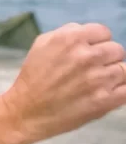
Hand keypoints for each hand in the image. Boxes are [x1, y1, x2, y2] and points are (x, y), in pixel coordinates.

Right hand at [2, 22, 125, 142]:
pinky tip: (107, 92)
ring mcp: (98, 79)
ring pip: (124, 69)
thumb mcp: (41, 44)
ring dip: (112, 75)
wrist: (27, 111)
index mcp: (70, 39)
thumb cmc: (34, 76)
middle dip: (105, 58)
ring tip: (95, 83)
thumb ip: (68, 32)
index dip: (96, 42)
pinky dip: (120, 89)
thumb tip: (90, 33)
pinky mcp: (106, 100)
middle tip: (90, 69)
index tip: (88, 52)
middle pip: (117, 50)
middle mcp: (86, 56)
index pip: (103, 32)